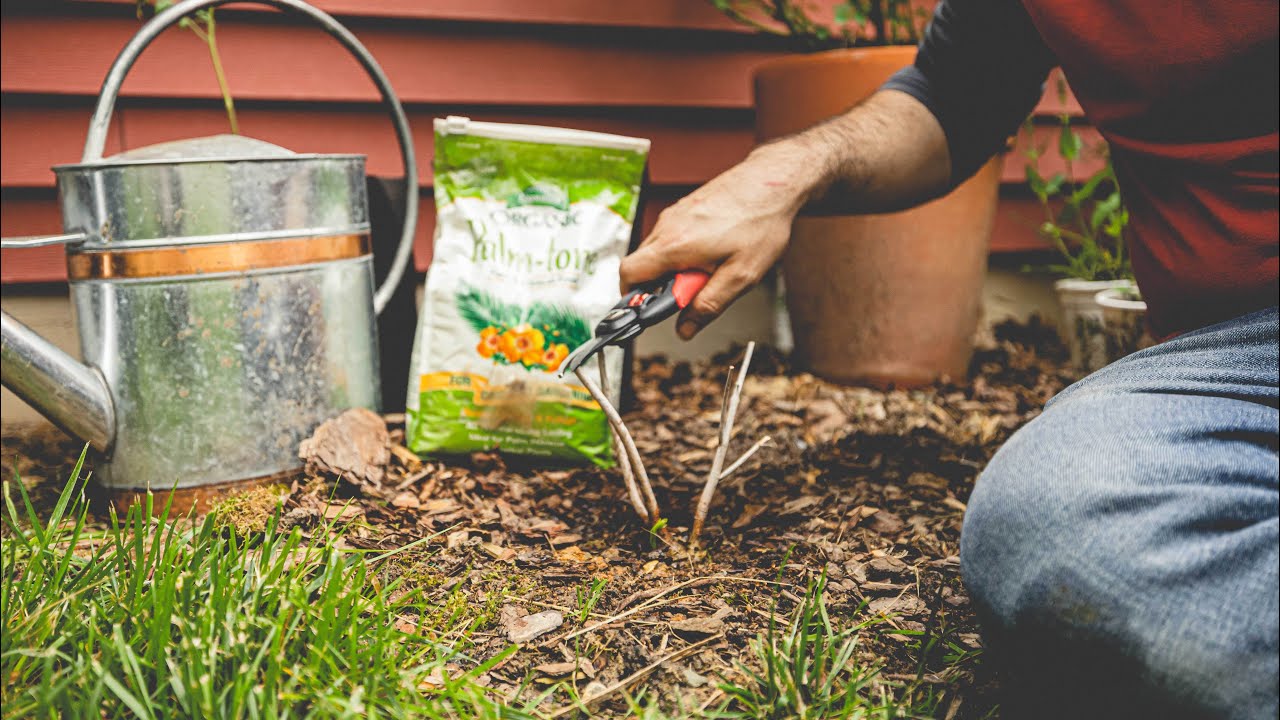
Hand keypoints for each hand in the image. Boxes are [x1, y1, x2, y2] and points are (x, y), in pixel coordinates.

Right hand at [620, 142, 821, 338]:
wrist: (774, 182)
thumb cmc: (760, 223)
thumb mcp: (740, 276)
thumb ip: (708, 305)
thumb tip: (685, 328)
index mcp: (674, 246)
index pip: (629, 275)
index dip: (634, 297)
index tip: (652, 310)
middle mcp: (667, 226)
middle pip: (641, 264)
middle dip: (659, 284)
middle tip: (692, 289)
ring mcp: (674, 214)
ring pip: (657, 250)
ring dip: (674, 267)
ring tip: (709, 268)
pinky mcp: (684, 208)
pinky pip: (670, 237)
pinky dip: (682, 251)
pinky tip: (712, 251)